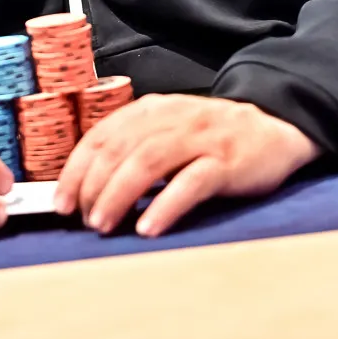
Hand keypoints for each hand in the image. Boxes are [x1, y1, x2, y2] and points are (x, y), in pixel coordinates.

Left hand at [53, 94, 318, 237]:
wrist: (276, 127)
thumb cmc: (213, 138)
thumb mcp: (170, 131)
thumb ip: (135, 149)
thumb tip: (90, 188)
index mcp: (151, 110)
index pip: (101, 136)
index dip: (77, 170)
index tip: (61, 203)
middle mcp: (171, 118)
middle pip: (119, 149)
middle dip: (94, 187)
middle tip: (84, 221)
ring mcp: (200, 138)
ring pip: (148, 162)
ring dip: (118, 195)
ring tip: (103, 225)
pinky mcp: (227, 161)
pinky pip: (191, 182)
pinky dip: (165, 205)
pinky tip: (149, 228)